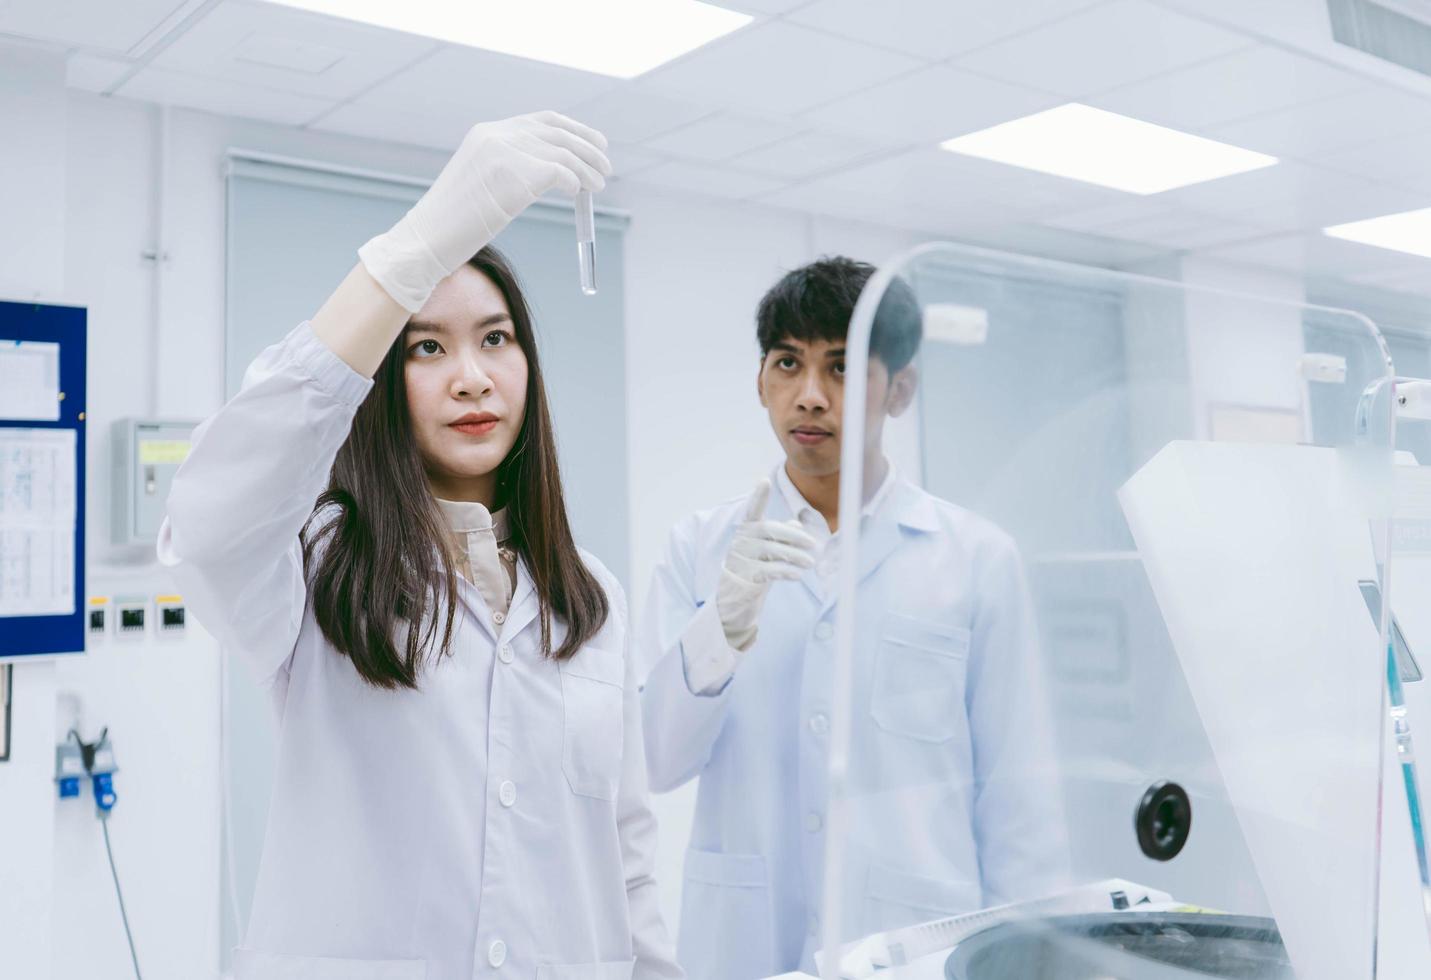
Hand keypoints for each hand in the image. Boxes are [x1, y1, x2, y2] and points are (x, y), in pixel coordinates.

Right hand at [358, 111, 610, 311]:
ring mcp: (503, 152)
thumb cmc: (453, 224)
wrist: (426, 240)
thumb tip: (557, 174)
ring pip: (563, 153)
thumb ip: (512, 169)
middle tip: (605, 167)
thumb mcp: (481, 183)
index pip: (543, 120)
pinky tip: (578, 193)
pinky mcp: (513, 175)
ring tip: (598, 184)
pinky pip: (559, 172)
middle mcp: (495, 135)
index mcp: (487, 133)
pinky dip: (575, 182)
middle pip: (558, 132)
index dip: (574, 130)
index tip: (595, 144)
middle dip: (588, 147)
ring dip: (588, 168)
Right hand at [716, 479, 817, 650]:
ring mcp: (741, 557)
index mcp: (747, 529)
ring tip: (811, 562)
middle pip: (769, 530)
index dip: (758, 496)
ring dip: (795, 556)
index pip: (752, 509)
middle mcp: (741, 540)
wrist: (735, 597)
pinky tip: (798, 575)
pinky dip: (786, 571)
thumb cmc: (754, 567)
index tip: (764, 481)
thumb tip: (796, 522)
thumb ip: (780, 536)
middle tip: (813, 544)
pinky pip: (769, 570)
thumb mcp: (767, 550)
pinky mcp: (745, 576)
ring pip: (771, 550)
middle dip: (793, 536)